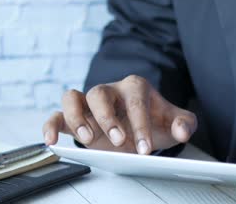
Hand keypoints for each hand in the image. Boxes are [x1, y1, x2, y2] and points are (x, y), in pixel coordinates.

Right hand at [42, 75, 196, 154]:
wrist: (142, 126)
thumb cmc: (156, 120)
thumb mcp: (175, 122)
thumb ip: (184, 123)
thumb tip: (182, 130)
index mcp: (135, 87)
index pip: (136, 101)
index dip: (140, 125)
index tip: (144, 148)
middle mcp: (110, 91)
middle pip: (100, 93)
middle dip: (107, 118)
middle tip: (119, 141)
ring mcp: (90, 102)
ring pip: (73, 98)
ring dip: (78, 118)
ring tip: (88, 140)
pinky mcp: (75, 116)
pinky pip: (57, 114)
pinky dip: (51, 125)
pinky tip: (53, 141)